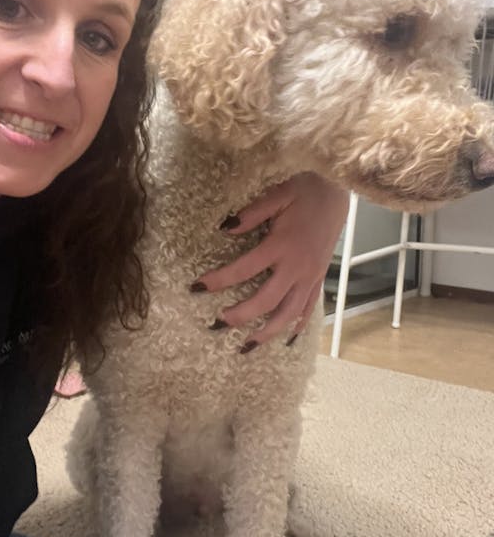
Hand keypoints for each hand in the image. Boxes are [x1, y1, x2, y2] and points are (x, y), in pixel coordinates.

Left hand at [192, 173, 348, 347]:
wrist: (340, 191)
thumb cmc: (305, 191)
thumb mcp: (276, 194)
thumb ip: (251, 214)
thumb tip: (224, 229)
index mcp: (282, 245)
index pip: (245, 269)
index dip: (219, 280)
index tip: (197, 287)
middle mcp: (297, 266)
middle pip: (267, 301)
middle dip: (241, 315)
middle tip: (218, 323)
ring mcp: (311, 276)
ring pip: (289, 313)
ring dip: (268, 332)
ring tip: (247, 345)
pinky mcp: (319, 278)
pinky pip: (309, 309)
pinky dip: (297, 326)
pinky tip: (286, 339)